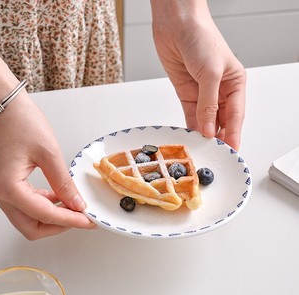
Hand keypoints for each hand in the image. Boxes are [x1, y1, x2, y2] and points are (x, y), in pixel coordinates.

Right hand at [0, 91, 95, 239]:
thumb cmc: (18, 120)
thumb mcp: (48, 152)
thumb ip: (63, 182)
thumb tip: (76, 203)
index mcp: (8, 187)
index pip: (45, 215)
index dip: (70, 221)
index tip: (87, 221)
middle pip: (31, 226)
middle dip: (58, 225)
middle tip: (80, 218)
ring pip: (27, 217)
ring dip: (52, 216)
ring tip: (74, 207)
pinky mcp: (3, 182)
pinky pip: (24, 203)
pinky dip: (43, 204)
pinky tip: (58, 197)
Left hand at [151, 0, 245, 149]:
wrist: (176, 24)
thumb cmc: (201, 37)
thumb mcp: (211, 72)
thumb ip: (209, 103)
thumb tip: (208, 128)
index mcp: (235, 84)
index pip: (236, 116)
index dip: (233, 134)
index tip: (230, 151)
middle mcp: (220, 91)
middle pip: (221, 121)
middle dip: (217, 137)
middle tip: (214, 154)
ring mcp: (202, 93)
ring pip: (205, 120)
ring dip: (203, 134)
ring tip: (201, 149)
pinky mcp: (187, 93)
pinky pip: (190, 114)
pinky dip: (190, 126)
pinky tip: (190, 136)